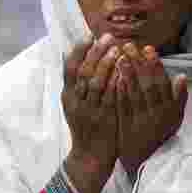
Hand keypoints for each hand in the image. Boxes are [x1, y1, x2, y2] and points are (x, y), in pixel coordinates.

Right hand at [62, 35, 121, 192]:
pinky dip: (115, 82)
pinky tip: (124, 71)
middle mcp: (75, 101)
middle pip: (82, 71)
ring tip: (117, 50)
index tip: (90, 35)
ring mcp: (88, 110)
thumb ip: (79, 86)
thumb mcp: (76, 106)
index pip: (69, 67)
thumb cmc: (87, 127)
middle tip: (108, 37)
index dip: (79, 50)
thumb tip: (86, 59)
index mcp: (67, 96)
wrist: (89, 157)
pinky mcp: (102, 118)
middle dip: (95, 52)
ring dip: (106, 64)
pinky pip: (109, 97)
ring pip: (94, 82)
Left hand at [116, 43, 188, 176]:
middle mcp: (155, 114)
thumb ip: (179, 98)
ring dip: (127, 74)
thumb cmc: (161, 135)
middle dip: (139, 64)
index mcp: (168, 110)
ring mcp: (140, 120)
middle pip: (147, 85)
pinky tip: (114, 77)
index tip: (148, 49)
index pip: (162, 84)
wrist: (146, 161)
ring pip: (134, 94)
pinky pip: (123, 106)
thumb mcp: (176, 118)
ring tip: (119, 55)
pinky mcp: (126, 126)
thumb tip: (182, 76)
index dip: (155, 66)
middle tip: (129, 45)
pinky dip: (119, 91)